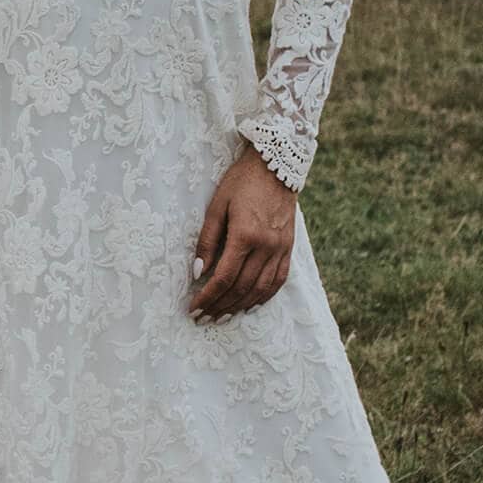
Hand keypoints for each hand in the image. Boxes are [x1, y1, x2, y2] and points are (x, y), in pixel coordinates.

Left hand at [188, 143, 296, 321]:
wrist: (276, 165)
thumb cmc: (241, 182)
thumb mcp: (217, 207)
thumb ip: (207, 241)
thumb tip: (197, 272)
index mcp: (245, 235)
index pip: (223, 277)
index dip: (207, 297)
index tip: (194, 308)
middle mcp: (266, 246)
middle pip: (241, 288)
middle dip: (220, 306)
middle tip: (203, 318)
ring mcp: (281, 248)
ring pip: (260, 289)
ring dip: (240, 306)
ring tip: (222, 316)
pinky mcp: (289, 248)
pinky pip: (278, 280)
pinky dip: (264, 296)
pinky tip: (250, 304)